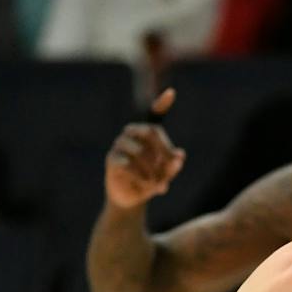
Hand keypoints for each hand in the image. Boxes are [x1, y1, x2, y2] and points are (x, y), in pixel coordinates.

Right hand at [105, 88, 185, 208]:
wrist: (132, 199)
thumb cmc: (150, 181)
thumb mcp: (166, 174)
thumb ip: (173, 165)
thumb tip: (180, 155)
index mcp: (146, 133)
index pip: (154, 114)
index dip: (162, 103)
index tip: (171, 92)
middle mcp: (132, 133)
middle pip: (150, 131)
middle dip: (164, 152)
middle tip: (171, 169)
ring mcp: (119, 144)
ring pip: (140, 152)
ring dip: (153, 170)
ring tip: (158, 184)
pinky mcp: (111, 159)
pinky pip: (128, 164)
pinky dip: (141, 177)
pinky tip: (146, 185)